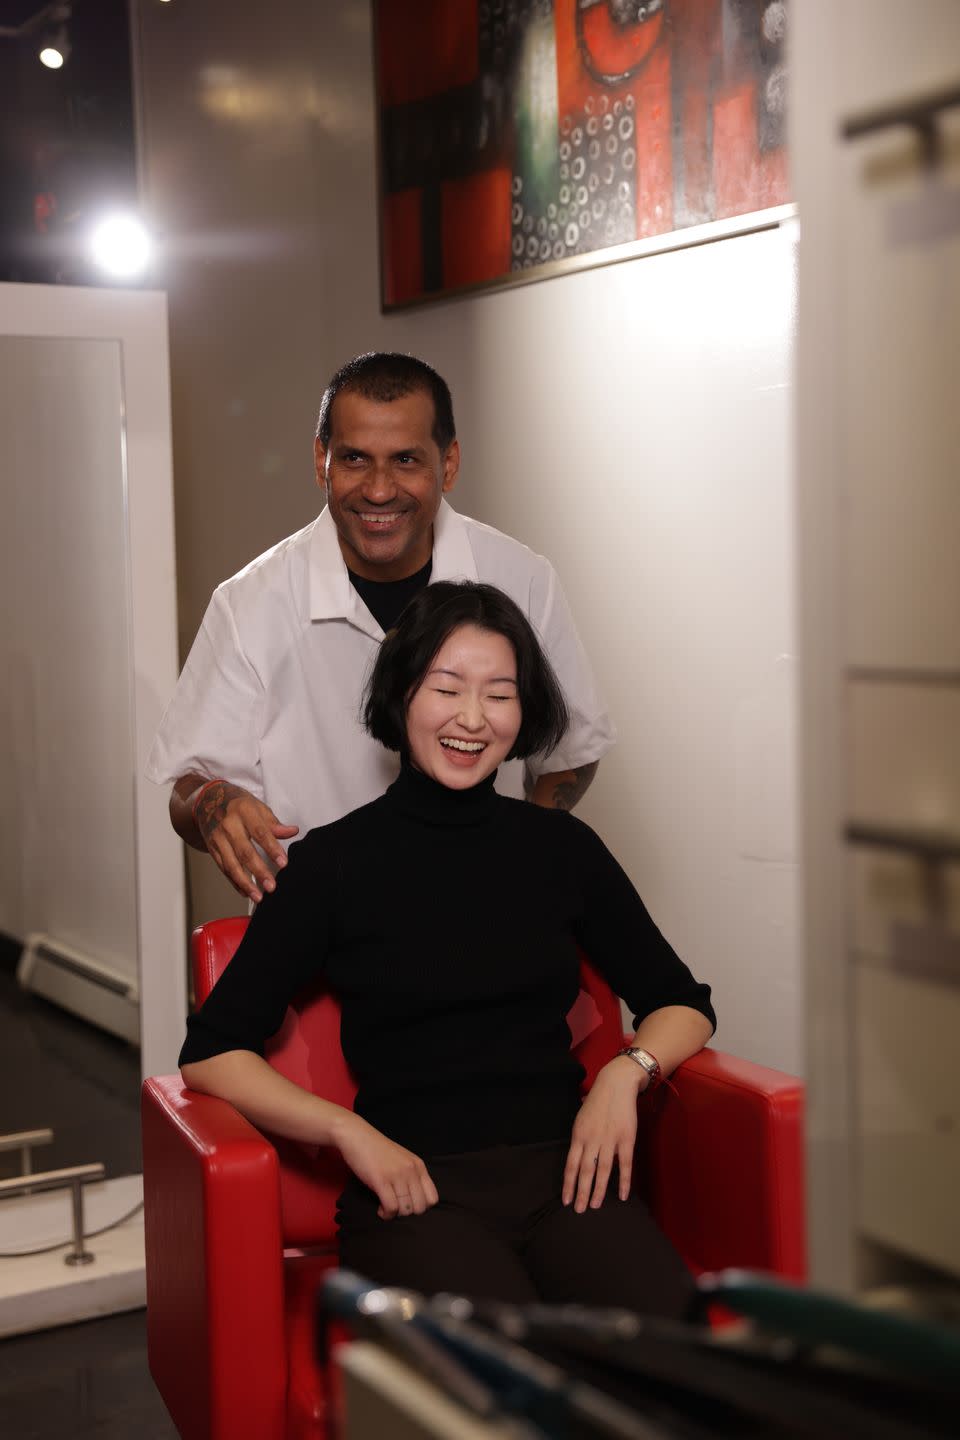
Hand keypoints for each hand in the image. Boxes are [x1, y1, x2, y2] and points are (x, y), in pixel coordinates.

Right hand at [193, 780, 298, 902]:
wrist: (209, 801)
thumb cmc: (239, 805)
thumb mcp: (258, 807)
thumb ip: (274, 823)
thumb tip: (292, 831)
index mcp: (244, 811)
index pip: (260, 832)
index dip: (272, 849)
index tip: (283, 863)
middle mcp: (229, 826)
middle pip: (245, 852)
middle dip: (259, 871)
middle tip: (271, 886)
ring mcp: (218, 839)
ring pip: (232, 865)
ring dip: (245, 883)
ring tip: (259, 896)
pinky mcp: (212, 849)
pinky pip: (224, 869)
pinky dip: (235, 882)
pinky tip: (246, 892)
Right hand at [335, 1114, 438, 1220]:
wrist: (357, 1136)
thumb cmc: (377, 1149)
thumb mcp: (402, 1159)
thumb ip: (411, 1175)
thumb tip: (415, 1200)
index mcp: (418, 1166)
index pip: (433, 1197)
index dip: (422, 1207)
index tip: (408, 1205)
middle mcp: (411, 1171)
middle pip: (420, 1207)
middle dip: (407, 1213)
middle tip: (395, 1207)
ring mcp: (397, 1175)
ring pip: (406, 1209)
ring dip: (395, 1214)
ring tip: (385, 1207)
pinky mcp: (381, 1180)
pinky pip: (391, 1207)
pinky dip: (386, 1214)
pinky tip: (380, 1209)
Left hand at [562, 1056, 645, 1212]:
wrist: (616, 1084)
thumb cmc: (597, 1102)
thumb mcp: (581, 1118)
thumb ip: (579, 1139)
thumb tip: (575, 1158)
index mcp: (579, 1135)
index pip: (570, 1165)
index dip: (568, 1184)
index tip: (566, 1200)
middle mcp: (592, 1139)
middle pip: (585, 1171)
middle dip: (581, 1192)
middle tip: (579, 1211)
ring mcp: (609, 1140)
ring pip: (603, 1170)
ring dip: (599, 1190)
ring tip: (596, 1206)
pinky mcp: (626, 1139)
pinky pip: (624, 1164)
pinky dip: (624, 1181)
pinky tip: (623, 1195)